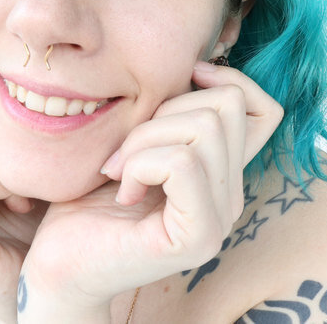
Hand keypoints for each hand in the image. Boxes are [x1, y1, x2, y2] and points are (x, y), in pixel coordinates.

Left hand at [17, 61, 282, 319]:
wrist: (60, 260)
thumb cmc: (89, 196)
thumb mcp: (137, 137)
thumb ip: (173, 114)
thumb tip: (200, 67)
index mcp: (222, 170)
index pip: (265, 110)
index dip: (230, 80)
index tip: (182, 86)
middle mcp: (231, 195)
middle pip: (226, 106)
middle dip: (163, 111)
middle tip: (125, 151)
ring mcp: (220, 219)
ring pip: (204, 129)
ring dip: (144, 140)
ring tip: (120, 172)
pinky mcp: (199, 236)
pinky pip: (183, 163)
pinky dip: (141, 164)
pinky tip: (124, 191)